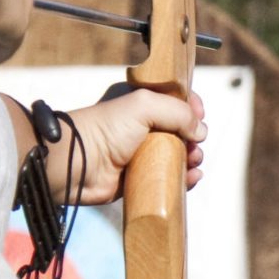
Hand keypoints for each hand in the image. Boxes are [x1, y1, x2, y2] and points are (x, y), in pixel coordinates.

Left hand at [57, 85, 207, 204]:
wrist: (78, 165)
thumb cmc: (106, 129)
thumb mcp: (144, 105)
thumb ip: (178, 112)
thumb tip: (201, 131)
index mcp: (141, 102)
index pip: (175, 100)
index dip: (191, 107)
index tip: (199, 115)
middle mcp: (142, 126)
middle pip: (182, 129)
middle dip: (194, 136)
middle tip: (194, 144)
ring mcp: (142, 152)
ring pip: (179, 154)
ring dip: (193, 158)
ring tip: (192, 161)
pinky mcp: (141, 177)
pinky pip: (170, 177)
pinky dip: (186, 177)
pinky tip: (192, 177)